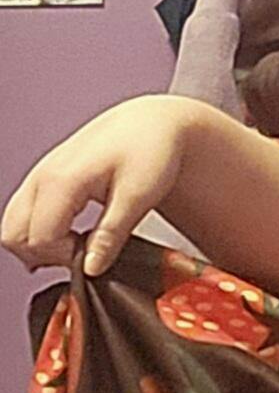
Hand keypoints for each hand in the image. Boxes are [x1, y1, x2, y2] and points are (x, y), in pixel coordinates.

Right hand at [1, 95, 191, 277]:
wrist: (151, 124)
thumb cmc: (149, 149)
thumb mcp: (138, 197)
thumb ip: (110, 235)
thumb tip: (91, 268)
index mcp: (61, 179)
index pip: (40, 239)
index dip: (65, 258)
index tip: (94, 258)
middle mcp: (42, 176)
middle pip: (14, 236)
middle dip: (44, 256)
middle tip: (81, 256)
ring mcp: (39, 177)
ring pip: (12, 227)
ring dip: (38, 246)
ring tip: (75, 246)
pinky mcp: (43, 180)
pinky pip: (22, 215)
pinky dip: (38, 233)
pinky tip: (69, 234)